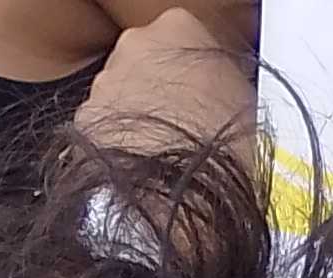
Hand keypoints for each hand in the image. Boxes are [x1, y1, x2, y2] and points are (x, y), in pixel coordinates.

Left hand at [84, 3, 258, 155]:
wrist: (182, 195)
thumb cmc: (221, 150)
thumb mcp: (246, 103)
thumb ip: (226, 81)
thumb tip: (223, 91)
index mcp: (179, 27)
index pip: (184, 39)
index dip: (194, 74)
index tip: (201, 96)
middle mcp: (136, 43)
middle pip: (145, 62)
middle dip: (158, 90)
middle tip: (181, 126)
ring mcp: (106, 81)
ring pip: (120, 95)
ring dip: (135, 118)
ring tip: (160, 154)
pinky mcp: (85, 119)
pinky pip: (101, 128)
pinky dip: (115, 144)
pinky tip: (138, 166)